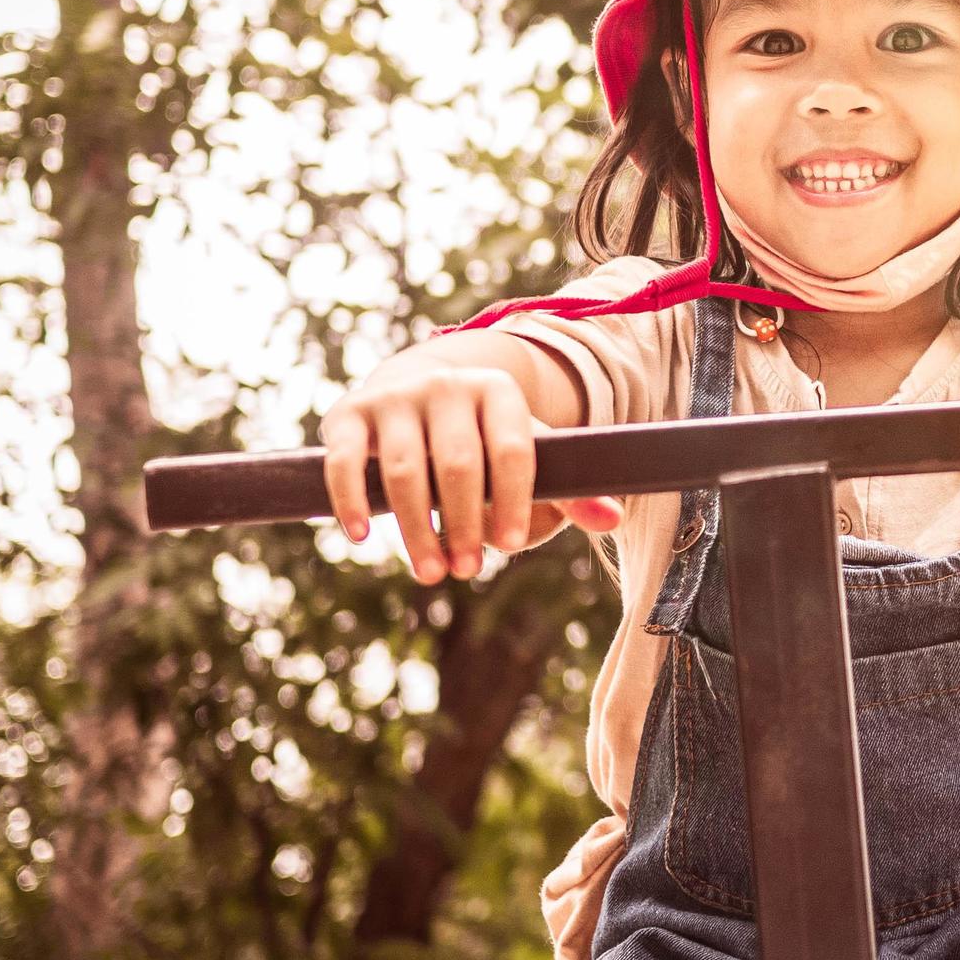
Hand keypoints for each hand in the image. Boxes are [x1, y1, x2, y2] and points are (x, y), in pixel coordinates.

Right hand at [318, 347, 620, 582]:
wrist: (414, 386)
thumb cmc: (482, 434)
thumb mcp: (527, 449)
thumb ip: (566, 487)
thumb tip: (614, 518)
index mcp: (498, 390)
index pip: (512, 450)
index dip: (513, 500)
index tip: (511, 545)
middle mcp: (446, 386)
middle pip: (458, 465)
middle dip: (465, 523)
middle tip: (469, 571)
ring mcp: (395, 398)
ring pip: (403, 471)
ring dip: (417, 529)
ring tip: (432, 573)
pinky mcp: (350, 413)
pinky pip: (346, 462)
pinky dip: (351, 501)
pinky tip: (361, 537)